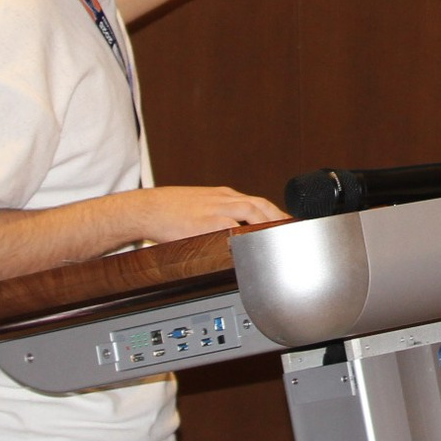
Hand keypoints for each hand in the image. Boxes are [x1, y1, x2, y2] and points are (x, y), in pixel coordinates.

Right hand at [135, 185, 285, 242]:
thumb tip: (234, 228)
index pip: (257, 201)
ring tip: (281, 237)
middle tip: (293, 231)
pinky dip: (245, 234)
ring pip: (251, 212)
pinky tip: (255, 244)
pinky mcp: (205, 223)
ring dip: (268, 224)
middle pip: (260, 205)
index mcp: (224, 195)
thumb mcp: (201, 204)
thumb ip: (219, 212)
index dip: (275, 213)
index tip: (287, 223)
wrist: (148, 208)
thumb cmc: (171, 208)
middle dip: (278, 218)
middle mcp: (224, 200)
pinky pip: (231, 228)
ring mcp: (216, 210)